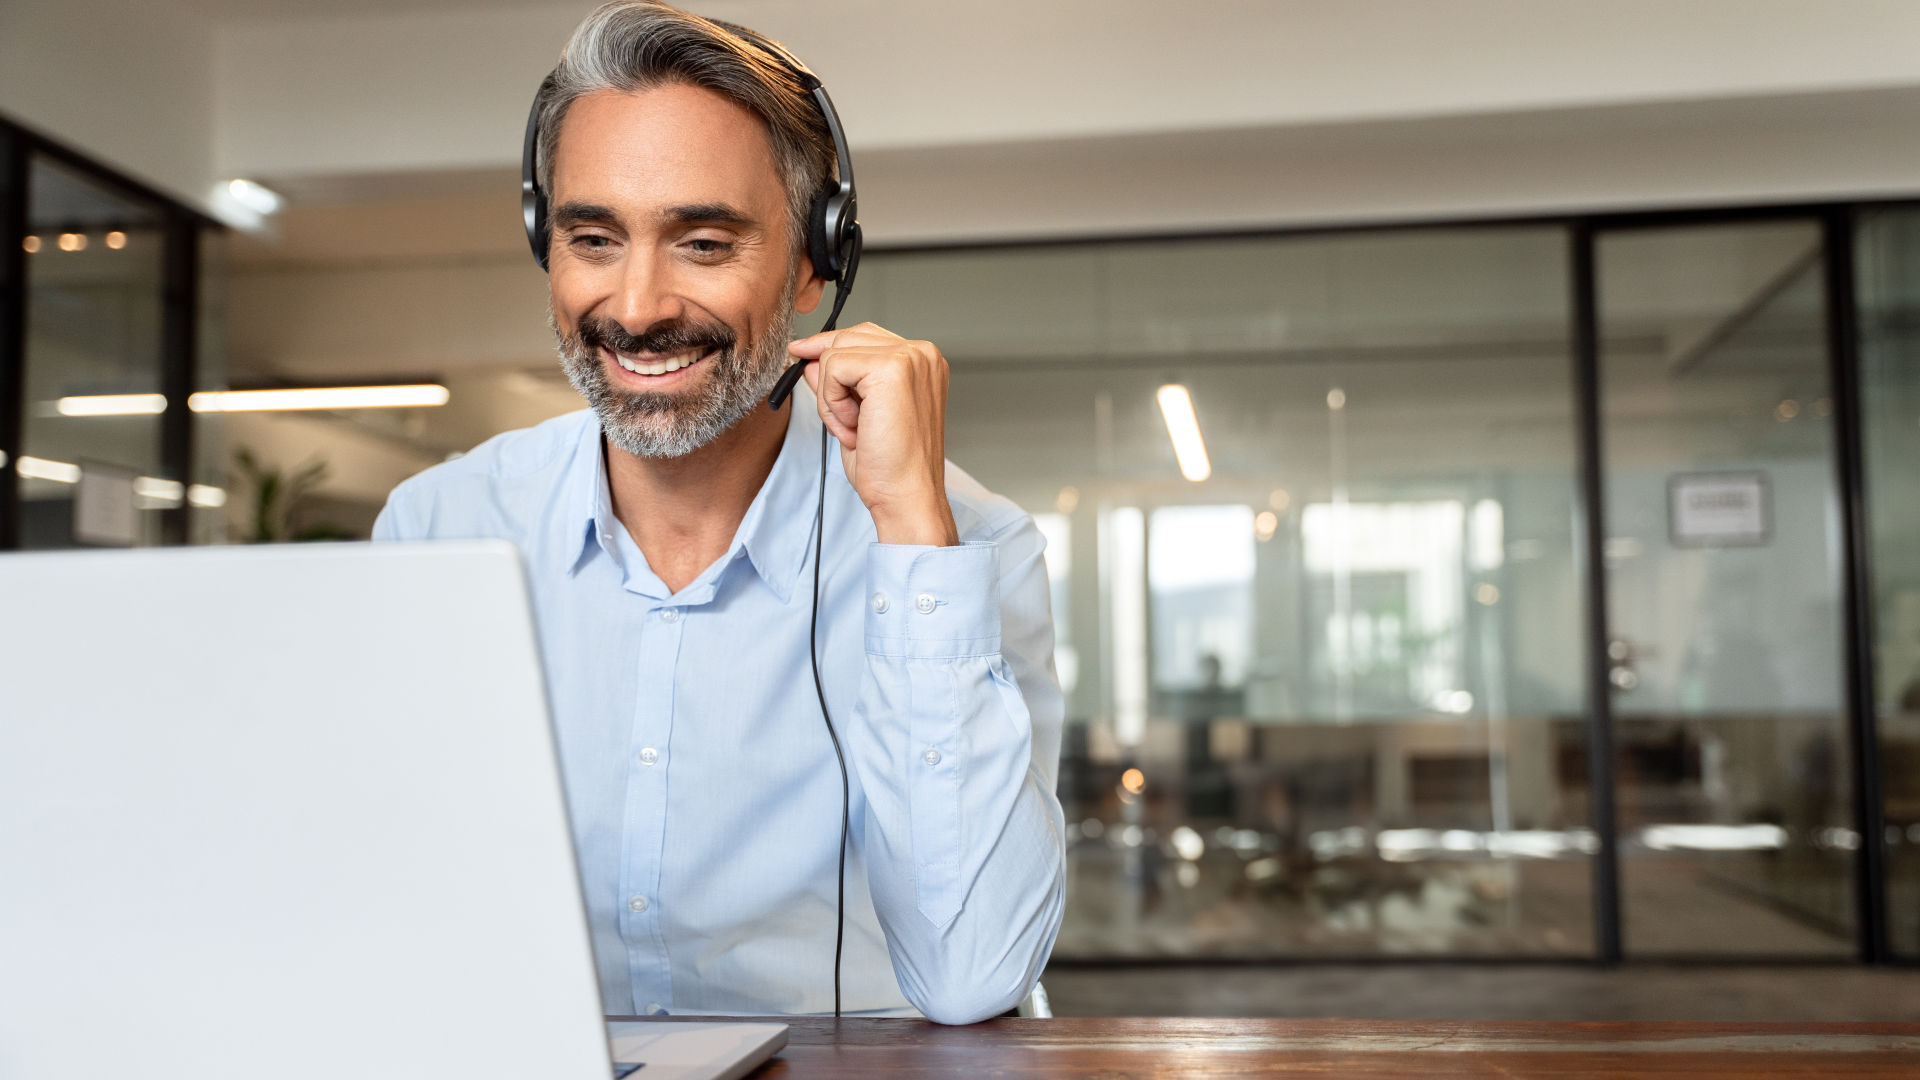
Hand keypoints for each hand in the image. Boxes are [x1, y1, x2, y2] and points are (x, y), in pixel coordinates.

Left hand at [791, 322, 959, 546]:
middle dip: (829, 380)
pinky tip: (855, 427)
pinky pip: (833, 368)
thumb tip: (808, 360)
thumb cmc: (890, 467)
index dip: (829, 349)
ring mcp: (910, 357)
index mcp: (921, 362)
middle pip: (847, 337)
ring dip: (831, 398)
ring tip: (856, 430)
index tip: (800, 355)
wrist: (906, 497)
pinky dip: (832, 403)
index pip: (864, 335)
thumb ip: (835, 382)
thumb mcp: (855, 415)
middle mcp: (922, 353)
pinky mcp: (891, 369)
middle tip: (847, 423)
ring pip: (835, 353)